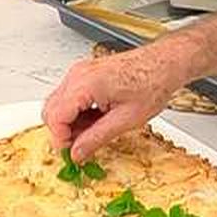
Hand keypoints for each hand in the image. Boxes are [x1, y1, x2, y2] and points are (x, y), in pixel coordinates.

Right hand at [41, 45, 194, 160]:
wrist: (165, 63)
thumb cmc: (153, 83)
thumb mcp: (126, 119)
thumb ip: (96, 138)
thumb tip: (77, 153)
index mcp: (86, 83)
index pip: (55, 117)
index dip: (60, 139)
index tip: (72, 153)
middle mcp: (79, 74)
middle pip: (51, 110)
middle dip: (63, 132)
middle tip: (82, 146)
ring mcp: (81, 72)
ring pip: (58, 104)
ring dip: (71, 123)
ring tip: (94, 132)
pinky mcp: (87, 74)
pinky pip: (70, 97)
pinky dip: (77, 113)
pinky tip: (97, 120)